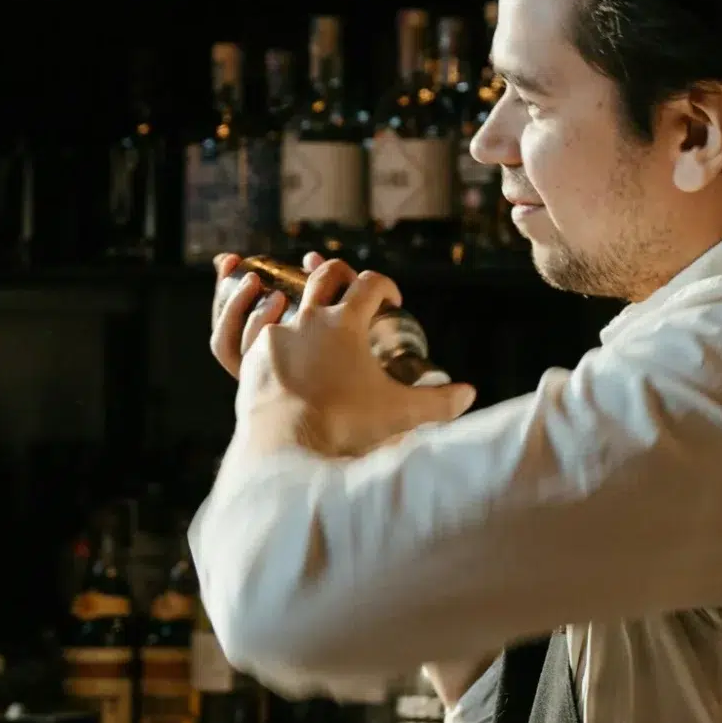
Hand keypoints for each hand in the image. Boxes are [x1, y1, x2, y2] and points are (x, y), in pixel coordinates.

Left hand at [224, 255, 476, 457]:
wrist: (287, 448)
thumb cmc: (346, 426)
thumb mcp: (399, 413)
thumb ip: (438, 402)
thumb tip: (470, 394)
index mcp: (345, 322)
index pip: (370, 283)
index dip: (386, 287)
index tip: (393, 303)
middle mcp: (308, 319)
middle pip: (326, 275)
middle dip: (342, 276)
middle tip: (353, 294)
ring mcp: (275, 335)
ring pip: (289, 298)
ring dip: (304, 303)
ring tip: (315, 323)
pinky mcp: (251, 356)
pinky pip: (259, 329)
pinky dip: (275, 332)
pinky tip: (285, 351)